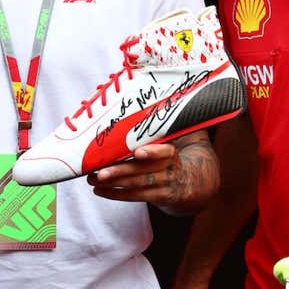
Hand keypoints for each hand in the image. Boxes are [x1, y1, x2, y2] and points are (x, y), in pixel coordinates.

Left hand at [87, 131, 218, 213]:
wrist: (196, 180)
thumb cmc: (177, 151)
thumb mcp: (178, 136)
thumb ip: (164, 122)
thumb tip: (148, 91)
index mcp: (174, 154)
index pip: (167, 153)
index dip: (153, 153)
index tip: (138, 152)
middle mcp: (171, 171)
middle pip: (144, 172)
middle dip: (120, 172)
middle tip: (99, 172)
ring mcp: (164, 186)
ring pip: (137, 186)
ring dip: (113, 183)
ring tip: (92, 179)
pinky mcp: (158, 198)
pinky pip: (135, 196)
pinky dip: (116, 194)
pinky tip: (98, 190)